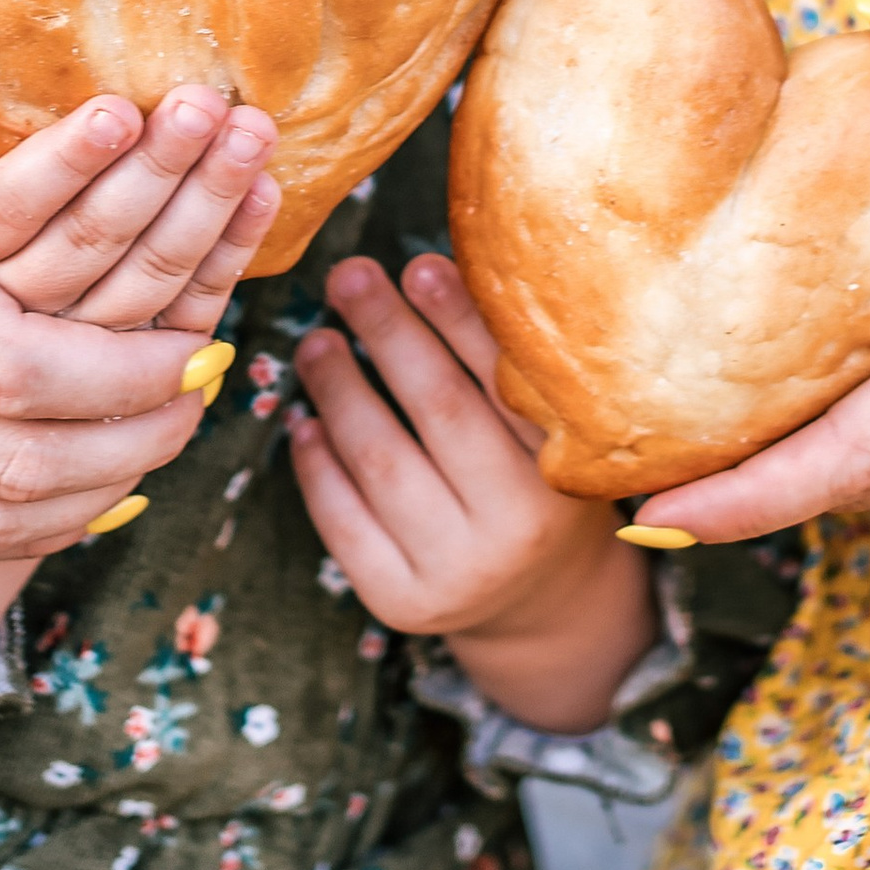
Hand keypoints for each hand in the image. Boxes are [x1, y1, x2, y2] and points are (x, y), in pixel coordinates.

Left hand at [287, 254, 654, 731]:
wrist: (544, 605)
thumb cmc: (541, 490)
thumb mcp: (550, 437)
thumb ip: (507, 372)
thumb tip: (434, 269)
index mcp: (563, 471)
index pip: (501, 380)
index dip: (457, 319)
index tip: (418, 264)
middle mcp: (515, 525)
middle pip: (437, 410)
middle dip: (386, 333)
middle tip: (348, 276)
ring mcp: (455, 571)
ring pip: (380, 461)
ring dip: (339, 390)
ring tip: (315, 343)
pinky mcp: (401, 601)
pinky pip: (343, 522)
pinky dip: (317, 465)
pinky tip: (306, 422)